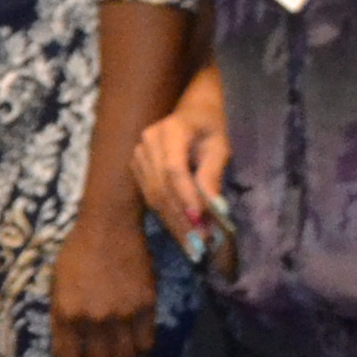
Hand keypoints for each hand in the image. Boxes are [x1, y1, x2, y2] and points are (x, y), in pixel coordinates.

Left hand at [48, 212, 157, 356]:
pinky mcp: (146, 307)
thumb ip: (63, 317)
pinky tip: (134, 344)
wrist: (109, 226)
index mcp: (65, 313)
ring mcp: (122, 315)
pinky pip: (146, 344)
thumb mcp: (57, 285)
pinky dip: (140, 350)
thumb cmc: (77, 252)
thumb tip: (70, 348)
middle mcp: (93, 319)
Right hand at [132, 80, 227, 247]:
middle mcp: (147, 143)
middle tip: (200, 245)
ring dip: (174, 223)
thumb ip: (213, 174)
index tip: (201, 222)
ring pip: (153, 196)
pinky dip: (167, 217)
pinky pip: (150, 197)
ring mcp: (138, 156)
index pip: (173, 169)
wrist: (192, 111)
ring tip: (193, 246)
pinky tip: (182, 233)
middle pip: (160, 187)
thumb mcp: (220, 145)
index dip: (186, 196)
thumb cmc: (211, 126)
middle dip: (180, 218)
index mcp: (169, 131)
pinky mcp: (137, 168)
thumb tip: (214, 208)